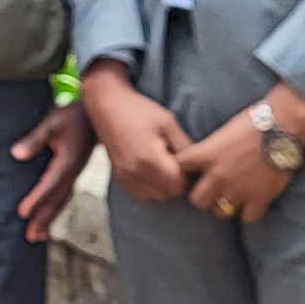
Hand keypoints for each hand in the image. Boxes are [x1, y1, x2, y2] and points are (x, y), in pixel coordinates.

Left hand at [11, 103, 93, 241]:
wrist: (98, 116)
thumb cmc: (73, 116)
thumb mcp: (53, 122)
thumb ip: (35, 139)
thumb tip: (16, 154)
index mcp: (69, 161)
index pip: (50, 184)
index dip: (36, 199)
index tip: (22, 213)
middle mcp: (74, 172)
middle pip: (57, 199)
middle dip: (43, 218)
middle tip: (29, 236)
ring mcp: (76, 175)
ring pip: (61, 201)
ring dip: (49, 219)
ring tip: (36, 237)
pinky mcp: (74, 174)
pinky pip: (64, 196)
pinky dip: (56, 210)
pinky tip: (48, 220)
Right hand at [79, 61, 186, 203]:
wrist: (107, 105)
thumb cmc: (140, 110)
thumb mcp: (168, 122)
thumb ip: (184, 146)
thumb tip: (197, 166)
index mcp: (149, 158)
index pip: (178, 185)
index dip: (186, 177)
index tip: (186, 164)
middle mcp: (135, 171)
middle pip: (167, 194)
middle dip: (175, 183)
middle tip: (174, 164)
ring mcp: (124, 175)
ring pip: (153, 197)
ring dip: (161, 187)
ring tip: (162, 167)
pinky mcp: (117, 176)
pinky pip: (139, 194)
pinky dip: (148, 188)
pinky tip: (150, 171)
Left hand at [170, 80, 304, 223]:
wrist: (282, 126)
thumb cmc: (253, 121)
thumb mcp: (223, 132)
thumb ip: (211, 150)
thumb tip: (205, 158)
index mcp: (206, 155)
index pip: (180, 168)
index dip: (183, 171)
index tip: (190, 173)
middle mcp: (218, 175)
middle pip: (197, 201)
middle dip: (203, 197)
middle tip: (212, 192)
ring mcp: (238, 190)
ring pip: (220, 212)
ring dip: (224, 206)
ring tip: (233, 198)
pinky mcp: (259, 198)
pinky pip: (247, 218)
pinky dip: (250, 213)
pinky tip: (253, 203)